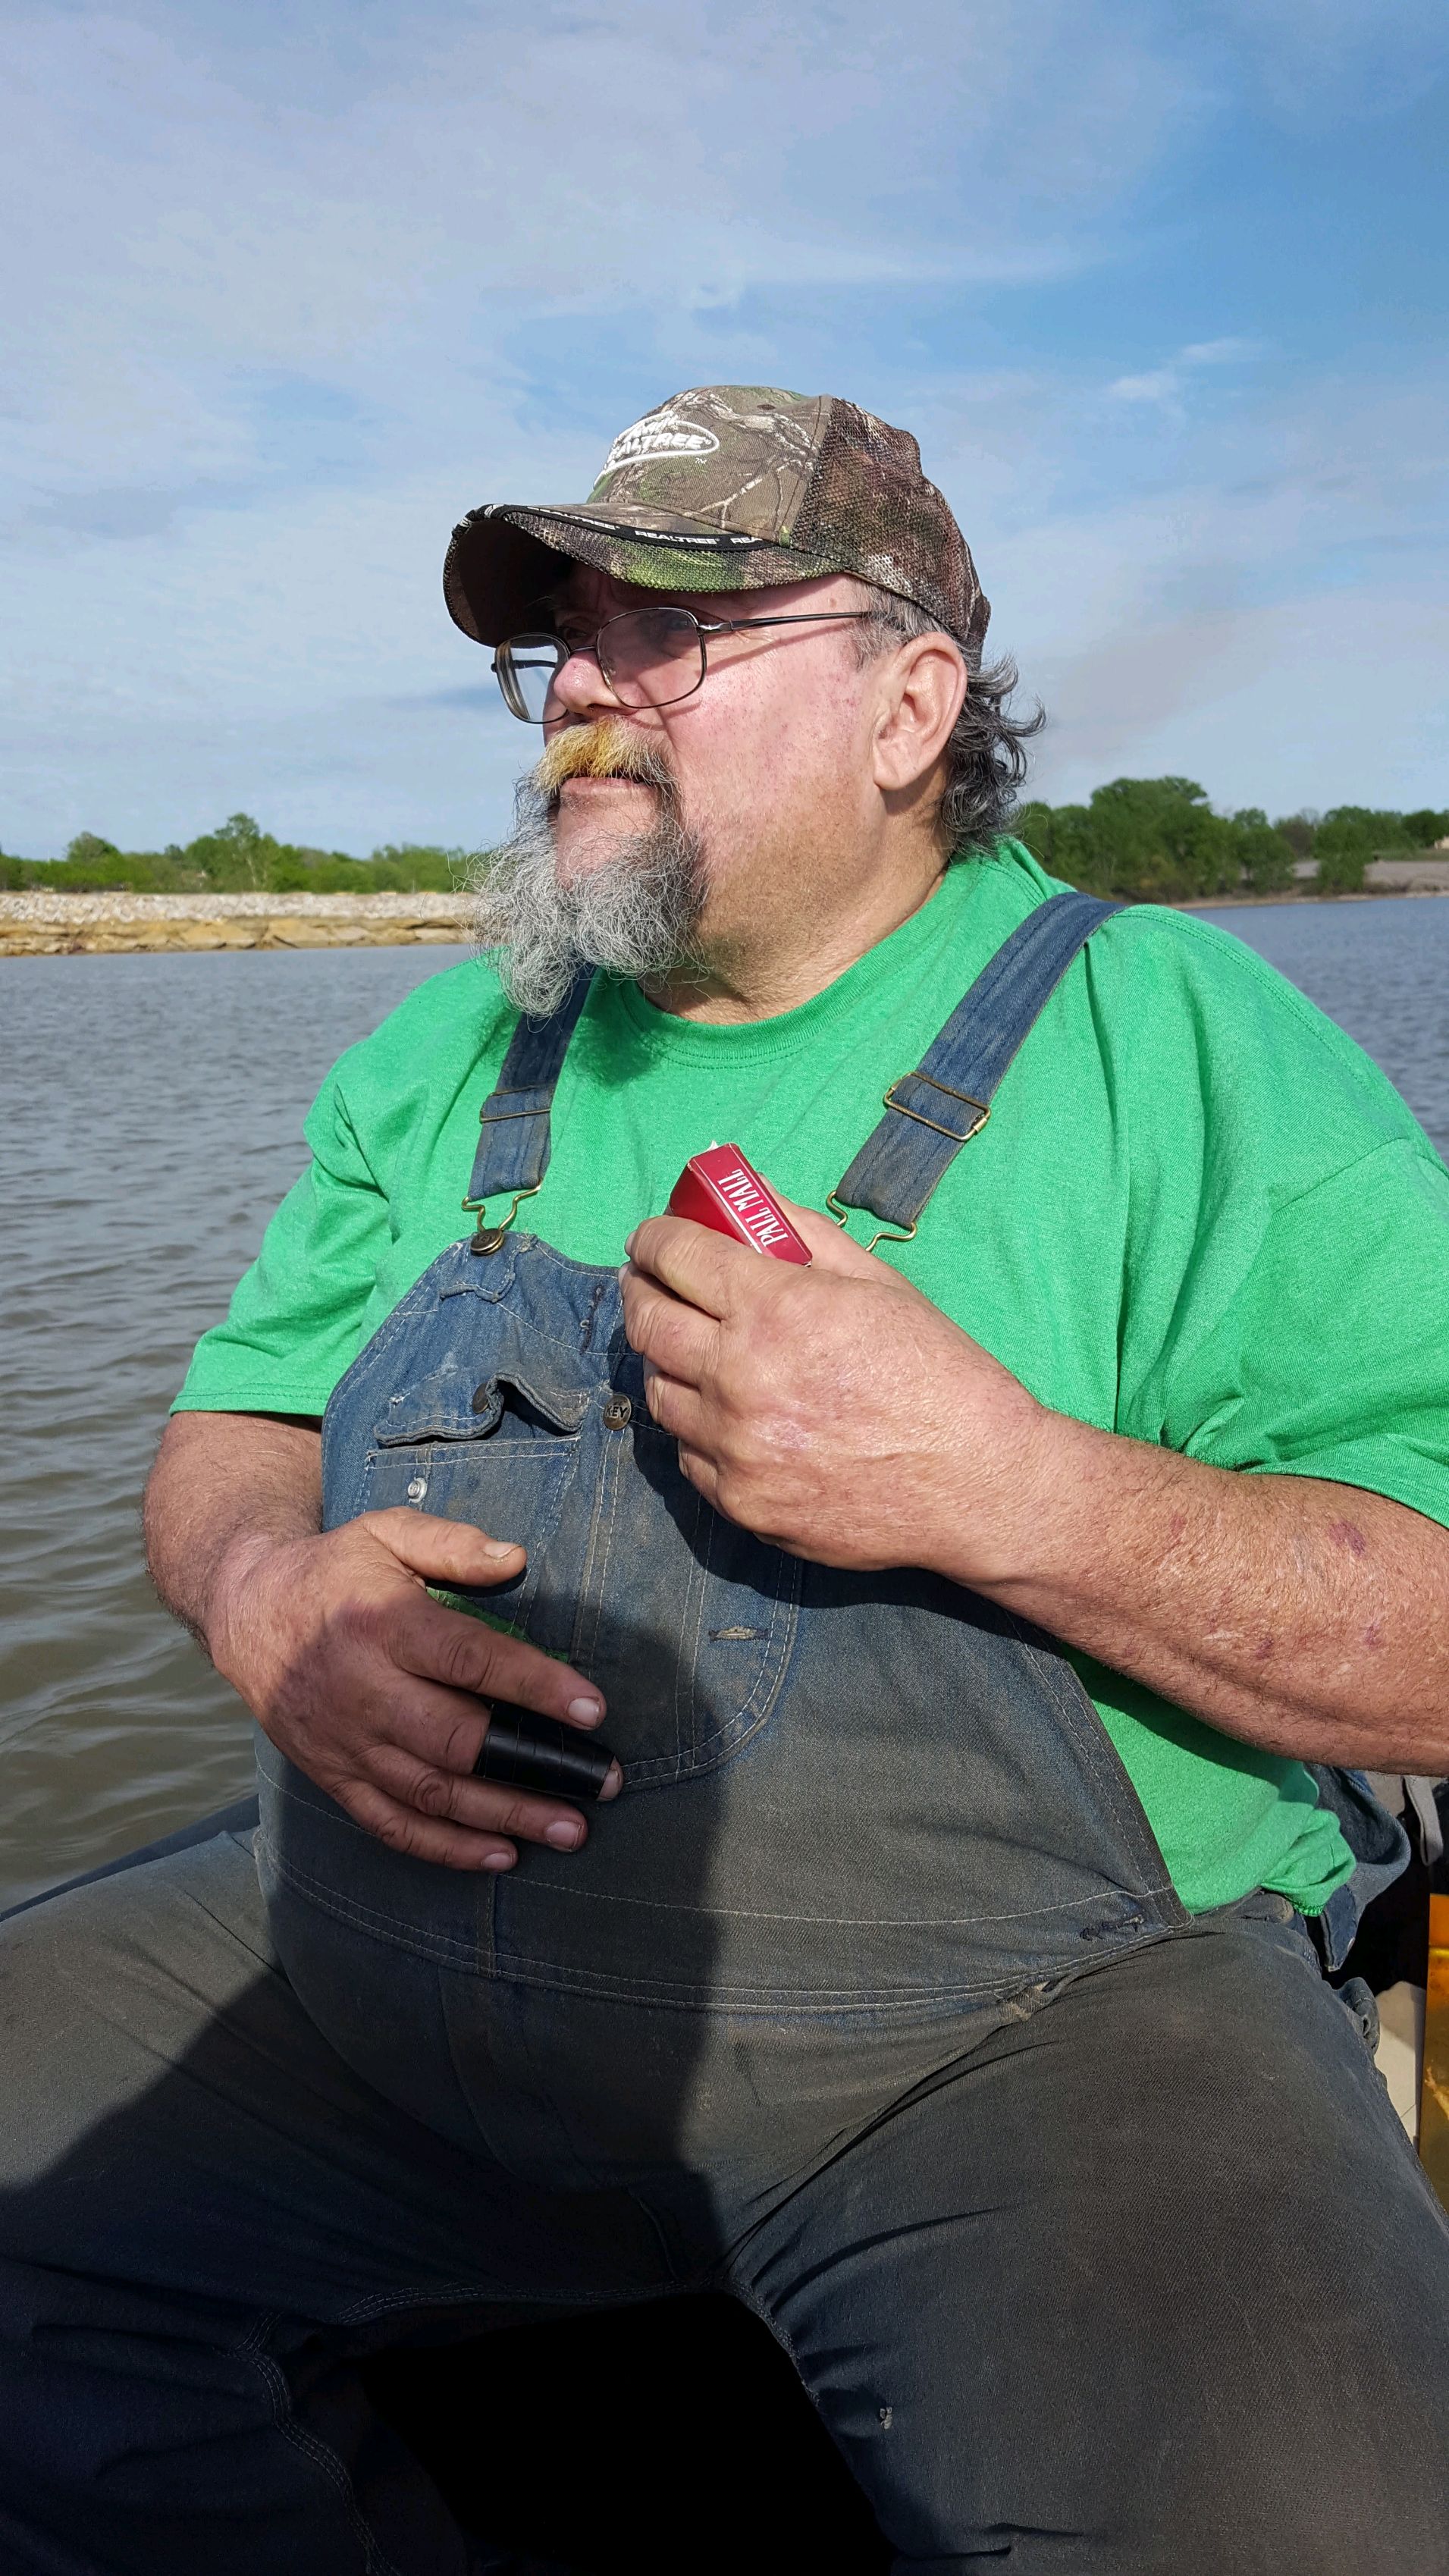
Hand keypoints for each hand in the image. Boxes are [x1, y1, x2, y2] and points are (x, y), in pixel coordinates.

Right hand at [207, 1509, 618, 1871]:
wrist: (247, 1613)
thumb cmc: (335, 1571)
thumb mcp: (386, 1532)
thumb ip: (451, 1543)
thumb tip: (517, 1559)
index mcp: (382, 1624)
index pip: (469, 1661)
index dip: (535, 1686)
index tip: (593, 1708)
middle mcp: (364, 1690)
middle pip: (455, 1740)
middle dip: (535, 1767)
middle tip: (601, 1783)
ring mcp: (346, 1743)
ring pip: (431, 1793)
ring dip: (504, 1818)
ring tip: (569, 1830)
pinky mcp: (333, 1777)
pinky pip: (391, 1824)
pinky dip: (446, 1848)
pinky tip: (499, 1855)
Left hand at [621, 1195, 1047, 1577]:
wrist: (975, 1484)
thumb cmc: (938, 1374)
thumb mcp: (878, 1285)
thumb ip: (804, 1233)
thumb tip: (748, 1193)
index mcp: (776, 1308)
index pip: (676, 1255)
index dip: (655, 1238)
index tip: (652, 1238)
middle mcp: (739, 1376)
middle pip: (647, 1322)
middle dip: (640, 1290)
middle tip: (648, 1284)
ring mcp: (734, 1446)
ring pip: (658, 1393)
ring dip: (663, 1361)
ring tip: (684, 1349)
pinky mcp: (739, 1501)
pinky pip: (687, 1456)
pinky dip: (695, 1428)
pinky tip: (720, 1415)